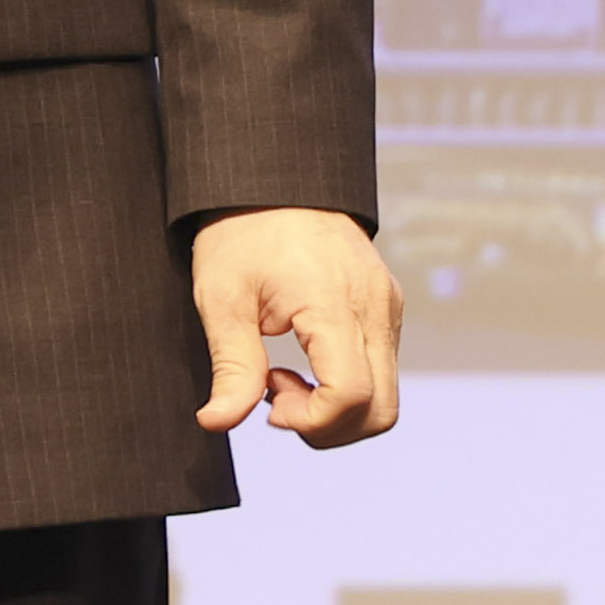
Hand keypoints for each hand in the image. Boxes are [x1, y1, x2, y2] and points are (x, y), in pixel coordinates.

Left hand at [189, 207, 403, 447]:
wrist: (272, 178)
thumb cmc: (242, 230)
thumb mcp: (222, 298)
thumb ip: (231, 366)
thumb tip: (218, 422)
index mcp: (335, 303)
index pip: (352, 396)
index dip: (311, 421)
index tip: (268, 402)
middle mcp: (375, 307)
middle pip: (381, 410)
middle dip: (328, 427)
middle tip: (274, 398)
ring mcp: (387, 305)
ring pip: (386, 394)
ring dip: (337, 408)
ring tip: (283, 376)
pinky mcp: (386, 304)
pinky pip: (382, 367)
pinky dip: (347, 383)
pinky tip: (303, 359)